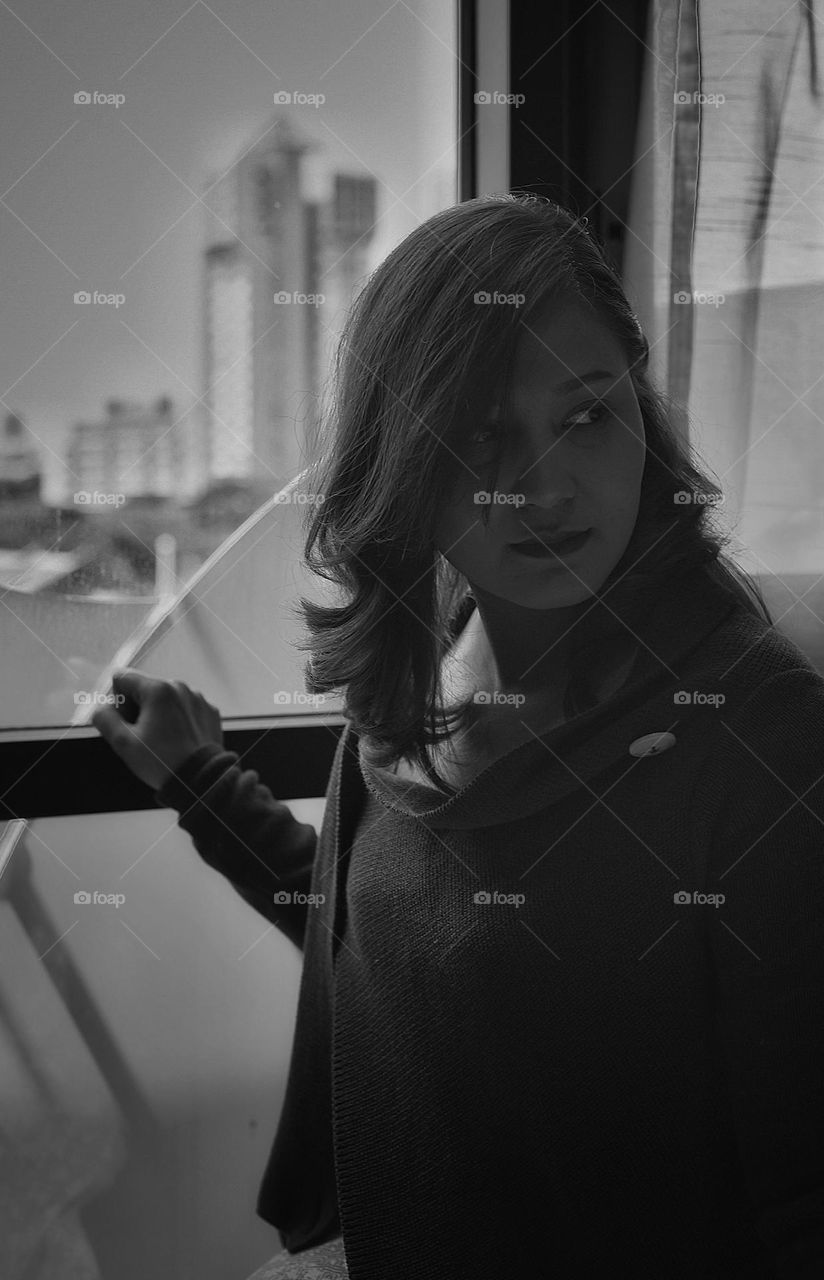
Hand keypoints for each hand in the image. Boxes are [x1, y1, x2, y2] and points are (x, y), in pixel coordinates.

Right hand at [91, 668, 223, 790]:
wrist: (200, 778)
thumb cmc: (164, 762)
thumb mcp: (123, 743)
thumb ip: (104, 719)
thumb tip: (101, 708)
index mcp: (158, 690)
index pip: (122, 678)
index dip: (117, 701)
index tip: (126, 721)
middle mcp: (180, 687)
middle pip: (144, 688)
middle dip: (137, 708)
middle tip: (142, 736)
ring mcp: (197, 698)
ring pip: (165, 698)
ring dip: (158, 714)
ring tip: (161, 740)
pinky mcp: (208, 711)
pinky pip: (184, 708)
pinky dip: (177, 720)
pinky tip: (177, 740)